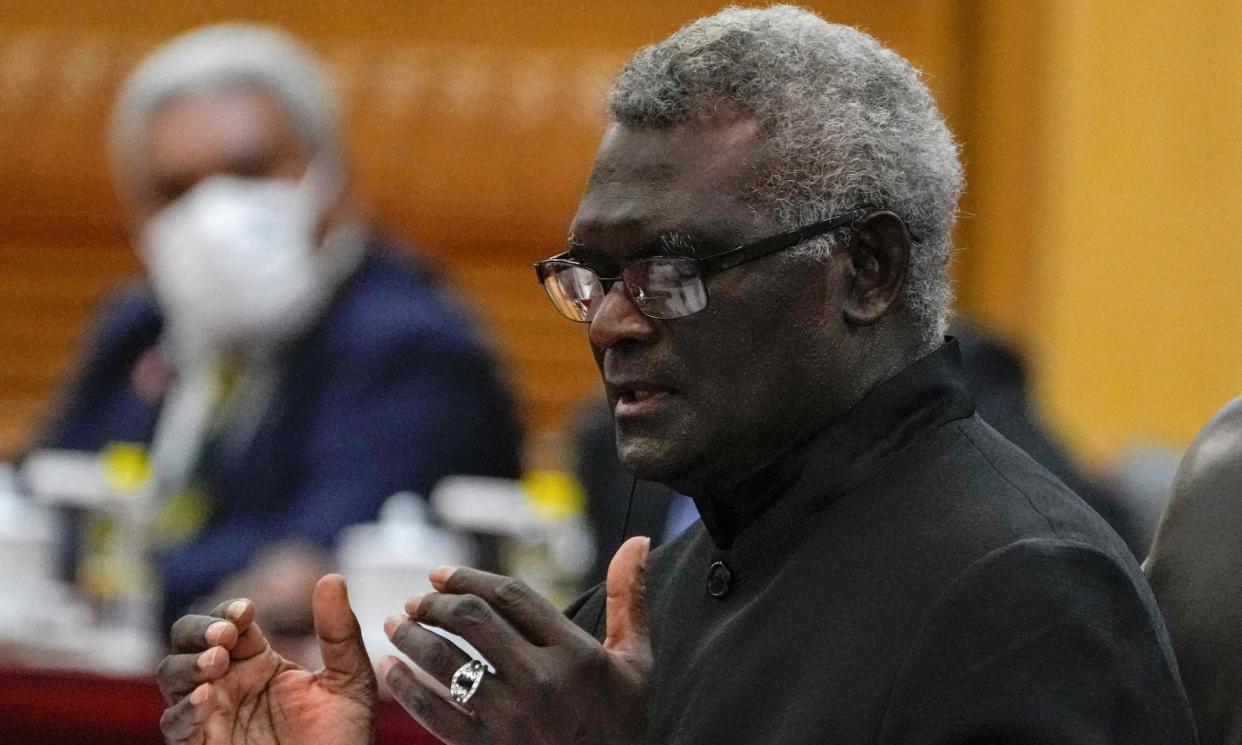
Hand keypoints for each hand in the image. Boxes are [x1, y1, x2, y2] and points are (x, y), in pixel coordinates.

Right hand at [156, 574, 377, 744]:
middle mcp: (228, 684)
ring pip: (171, 677)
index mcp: (258, 662)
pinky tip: (206, 698)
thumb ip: (339, 632)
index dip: (227, 612)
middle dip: (197, 630)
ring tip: (217, 662)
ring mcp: (211, 716)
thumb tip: (331, 578)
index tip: (245, 612)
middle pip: (186, 641)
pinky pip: (175, 726)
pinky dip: (184, 710)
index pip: (227, 623)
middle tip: (225, 635)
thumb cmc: (342, 740)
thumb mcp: (350, 682)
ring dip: (188, 664)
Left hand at [381, 536, 651, 744]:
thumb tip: (639, 541)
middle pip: (473, 620)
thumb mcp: (636, 663)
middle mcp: (542, 682)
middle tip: (416, 601)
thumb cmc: (622, 724)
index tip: (440, 573)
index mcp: (576, 654)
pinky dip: (406, 687)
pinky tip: (393, 671)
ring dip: (412, 638)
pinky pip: (434, 713)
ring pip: (446, 662)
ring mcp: (512, 719)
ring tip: (397, 626)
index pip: (512, 596)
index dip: (469, 577)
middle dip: (435, 604)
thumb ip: (630, 600)